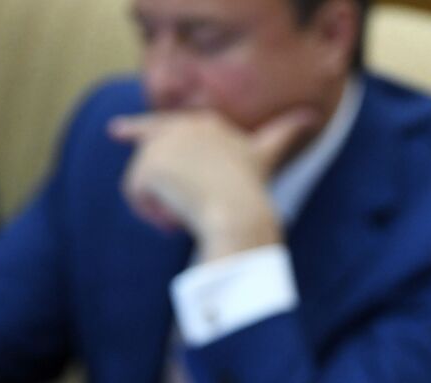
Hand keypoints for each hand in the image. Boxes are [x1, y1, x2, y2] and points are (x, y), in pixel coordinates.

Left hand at [108, 107, 318, 261]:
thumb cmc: (256, 192)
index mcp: (207, 123)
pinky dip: (152, 214)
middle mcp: (182, 126)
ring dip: (162, 207)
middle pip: (151, 156)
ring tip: (188, 216)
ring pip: (146, 183)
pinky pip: (137, 197)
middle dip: (153, 180)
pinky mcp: (148, 165)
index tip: (114, 132)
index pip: (167, 125)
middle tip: (163, 193)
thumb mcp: (270, 157)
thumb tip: (315, 115)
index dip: (138, 129)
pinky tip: (173, 219)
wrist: (240, 213)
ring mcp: (163, 144)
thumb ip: (288, 132)